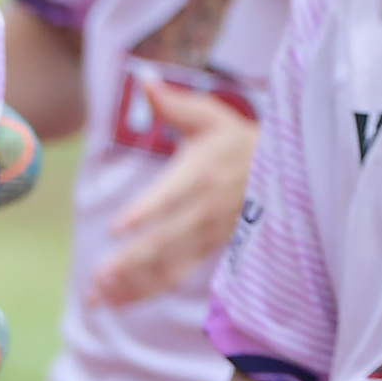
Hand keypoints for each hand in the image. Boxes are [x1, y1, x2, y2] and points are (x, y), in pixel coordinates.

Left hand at [91, 85, 258, 306]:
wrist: (283, 170)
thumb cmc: (236, 139)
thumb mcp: (211, 116)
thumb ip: (175, 105)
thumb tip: (145, 79)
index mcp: (204, 173)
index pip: (172, 196)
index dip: (146, 212)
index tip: (117, 228)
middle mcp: (208, 209)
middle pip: (168, 240)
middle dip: (133, 260)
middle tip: (99, 275)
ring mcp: (210, 235)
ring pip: (170, 266)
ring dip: (134, 284)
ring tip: (98, 296)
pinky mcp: (209, 251)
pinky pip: (176, 277)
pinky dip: (145, 292)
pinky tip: (115, 302)